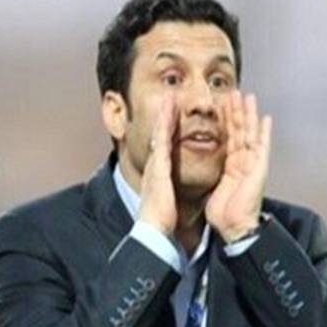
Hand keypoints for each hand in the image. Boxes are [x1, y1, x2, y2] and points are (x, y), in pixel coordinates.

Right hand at [138, 91, 178, 235]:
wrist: (153, 229)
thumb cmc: (162, 220)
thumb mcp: (167, 201)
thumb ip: (170, 193)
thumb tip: (173, 193)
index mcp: (159, 174)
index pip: (165, 148)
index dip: (168, 132)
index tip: (172, 117)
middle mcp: (155, 166)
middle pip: (160, 136)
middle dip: (164, 118)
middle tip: (169, 99)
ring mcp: (155, 164)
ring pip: (160, 133)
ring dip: (164, 114)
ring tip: (168, 97)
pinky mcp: (158, 165)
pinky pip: (161, 138)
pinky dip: (164, 123)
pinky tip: (168, 109)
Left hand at [206, 90, 271, 241]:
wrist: (233, 227)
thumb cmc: (222, 214)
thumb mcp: (209, 188)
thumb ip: (207, 176)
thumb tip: (192, 171)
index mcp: (231, 167)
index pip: (228, 138)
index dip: (224, 122)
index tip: (219, 105)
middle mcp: (243, 163)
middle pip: (240, 131)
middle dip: (236, 111)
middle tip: (232, 92)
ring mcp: (253, 165)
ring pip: (250, 134)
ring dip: (249, 115)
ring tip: (247, 96)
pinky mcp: (260, 169)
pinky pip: (263, 147)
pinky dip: (265, 132)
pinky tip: (266, 117)